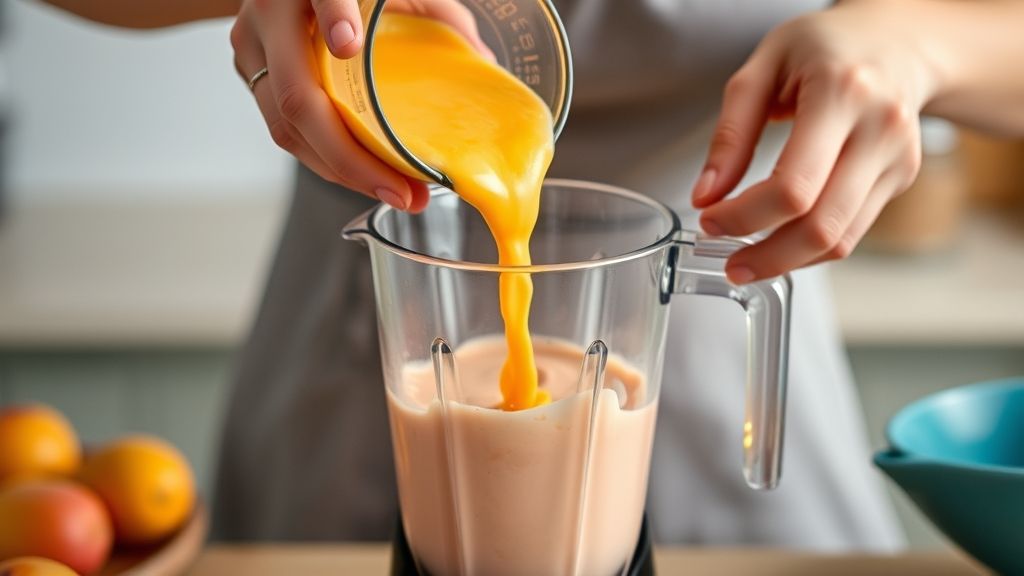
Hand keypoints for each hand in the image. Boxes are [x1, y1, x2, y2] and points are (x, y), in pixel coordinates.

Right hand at [230, 0, 489, 210]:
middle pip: (296, 95)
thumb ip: (437, 14)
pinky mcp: (253, 77)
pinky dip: (331, 162)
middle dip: (351, 157)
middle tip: (400, 188)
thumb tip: (483, 62)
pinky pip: (288, 133)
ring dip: (344, 172)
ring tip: (397, 193)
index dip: (332, 16)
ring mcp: (254, 49)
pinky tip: (369, 178)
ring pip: (287, 128)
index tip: (348, 44)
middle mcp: (269, 15)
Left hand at [692, 0, 939, 283]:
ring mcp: (898, 158)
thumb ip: (730, 134)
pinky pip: (852, 233)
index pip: (792, 187)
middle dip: (767, 256)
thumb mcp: (761, 69)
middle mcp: (880, 129)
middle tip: (731, 265)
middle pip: (821, 225)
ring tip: (749, 261)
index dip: (744, 217)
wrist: (896, 41)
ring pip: (840, 240)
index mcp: (842, 93)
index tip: (710, 220)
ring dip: (788, 262)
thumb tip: (706, 196)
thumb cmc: (824, 47)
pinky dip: (811, 250)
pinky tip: (781, 243)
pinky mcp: (901, 178)